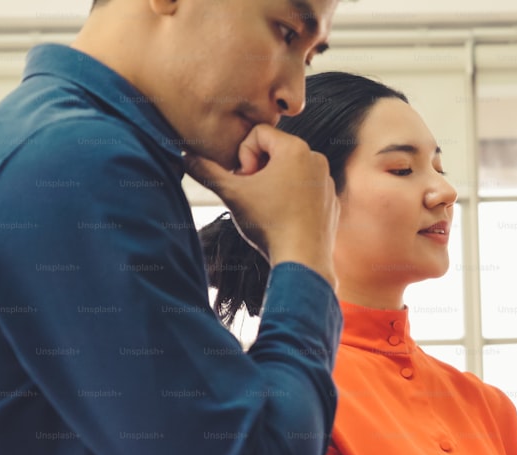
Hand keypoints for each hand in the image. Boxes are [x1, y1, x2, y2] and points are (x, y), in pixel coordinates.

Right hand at [184, 125, 338, 287]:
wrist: (303, 260)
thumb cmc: (269, 224)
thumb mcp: (231, 194)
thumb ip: (206, 171)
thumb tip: (186, 156)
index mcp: (296, 148)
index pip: (258, 133)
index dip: (243, 155)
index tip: (245, 180)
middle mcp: (316, 159)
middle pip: (274, 150)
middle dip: (257, 169)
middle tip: (252, 194)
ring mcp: (326, 180)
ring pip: (290, 170)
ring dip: (273, 183)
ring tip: (267, 207)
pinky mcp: (330, 200)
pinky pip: (305, 188)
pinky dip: (291, 198)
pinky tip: (283, 218)